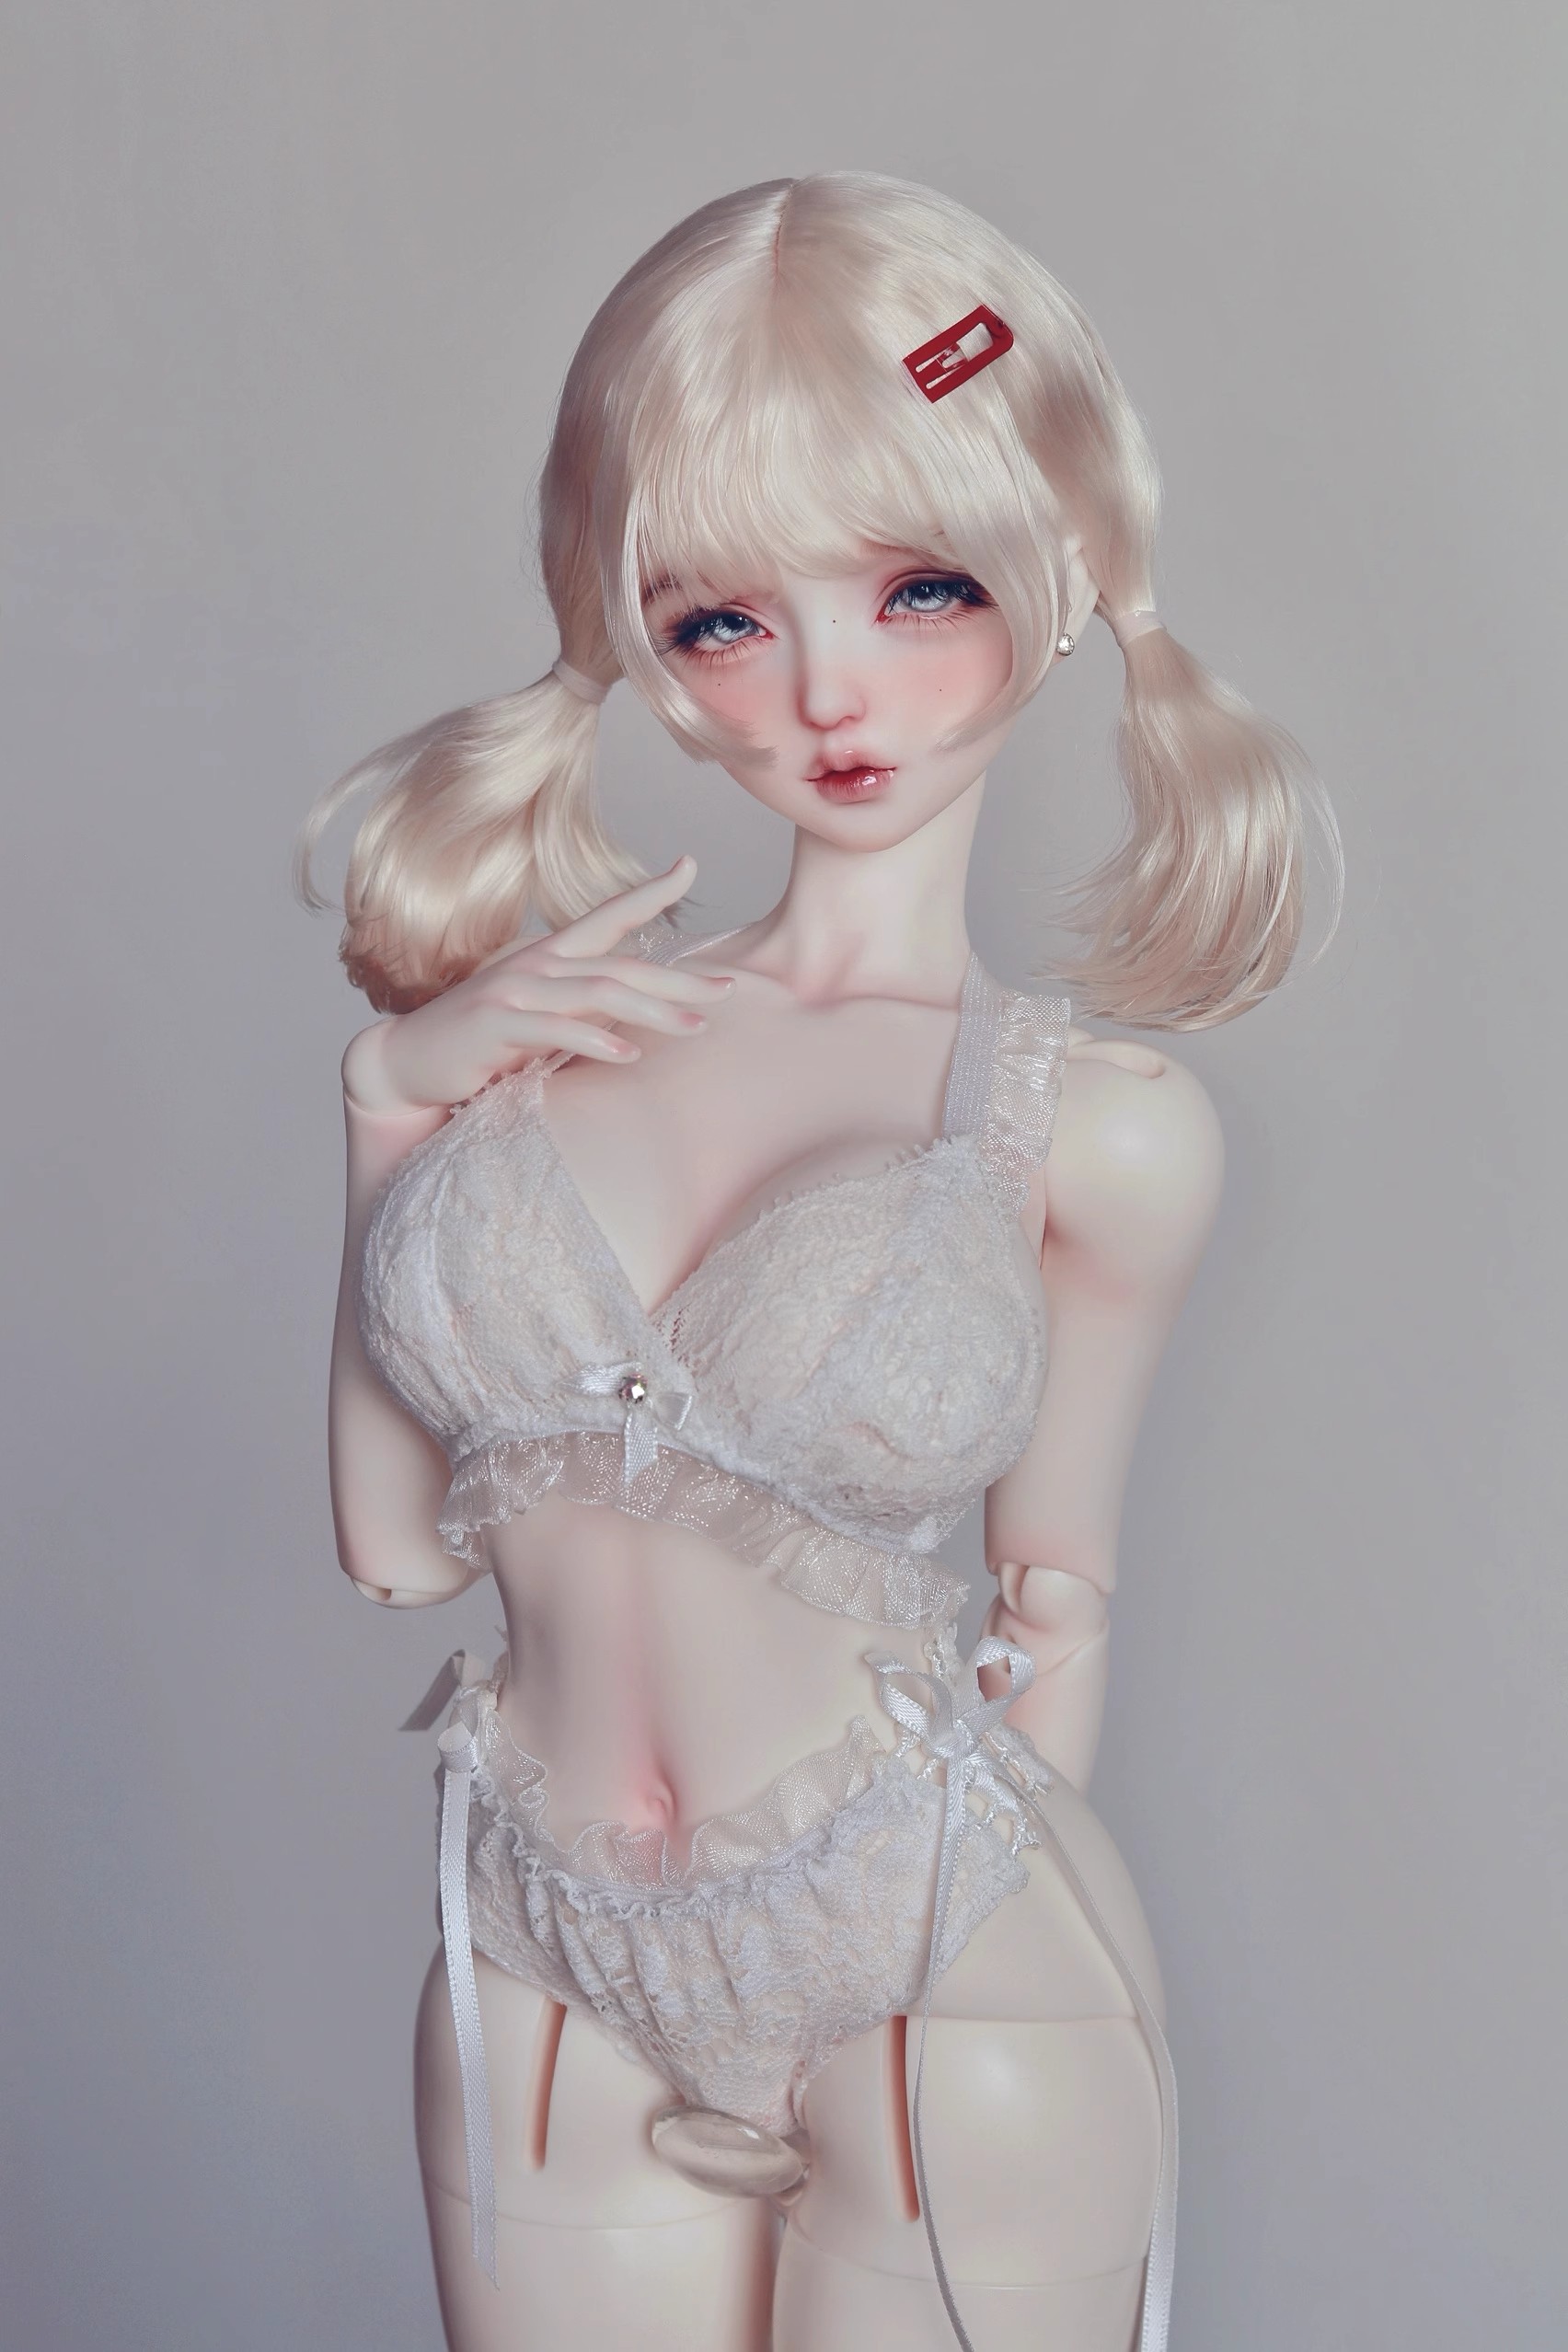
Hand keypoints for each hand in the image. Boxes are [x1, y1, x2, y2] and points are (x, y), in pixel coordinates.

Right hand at [340, 856, 736, 1112]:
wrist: (410, 1062)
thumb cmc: (482, 1043)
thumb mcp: (539, 1016)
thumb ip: (581, 1004)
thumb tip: (635, 1009)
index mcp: (550, 957)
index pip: (609, 917)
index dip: (650, 891)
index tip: (691, 865)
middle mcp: (536, 965)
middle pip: (623, 964)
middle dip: (680, 978)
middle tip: (729, 989)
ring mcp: (515, 992)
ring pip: (598, 993)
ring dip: (652, 1010)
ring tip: (696, 1026)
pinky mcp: (496, 1025)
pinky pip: (554, 1030)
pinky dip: (594, 1038)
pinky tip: (627, 1052)